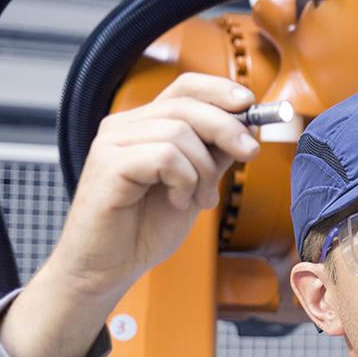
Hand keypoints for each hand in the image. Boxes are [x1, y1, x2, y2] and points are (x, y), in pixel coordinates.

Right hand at [0, 74, 258, 356]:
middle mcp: (123, 126)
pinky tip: (176, 202)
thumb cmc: (142, 230)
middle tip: (249, 152)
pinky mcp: (108, 164)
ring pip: (180, 132)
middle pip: (187, 105)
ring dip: (202, 169)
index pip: (184, 87)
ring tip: (196, 198)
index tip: (250, 104)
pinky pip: (165, 156)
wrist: (107, 269)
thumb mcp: (193, 186)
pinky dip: (183, 181)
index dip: (220, 89)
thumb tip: (245, 129)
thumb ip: (212, 156)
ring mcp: (112, 142)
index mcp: (142, 125)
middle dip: (228, 127)